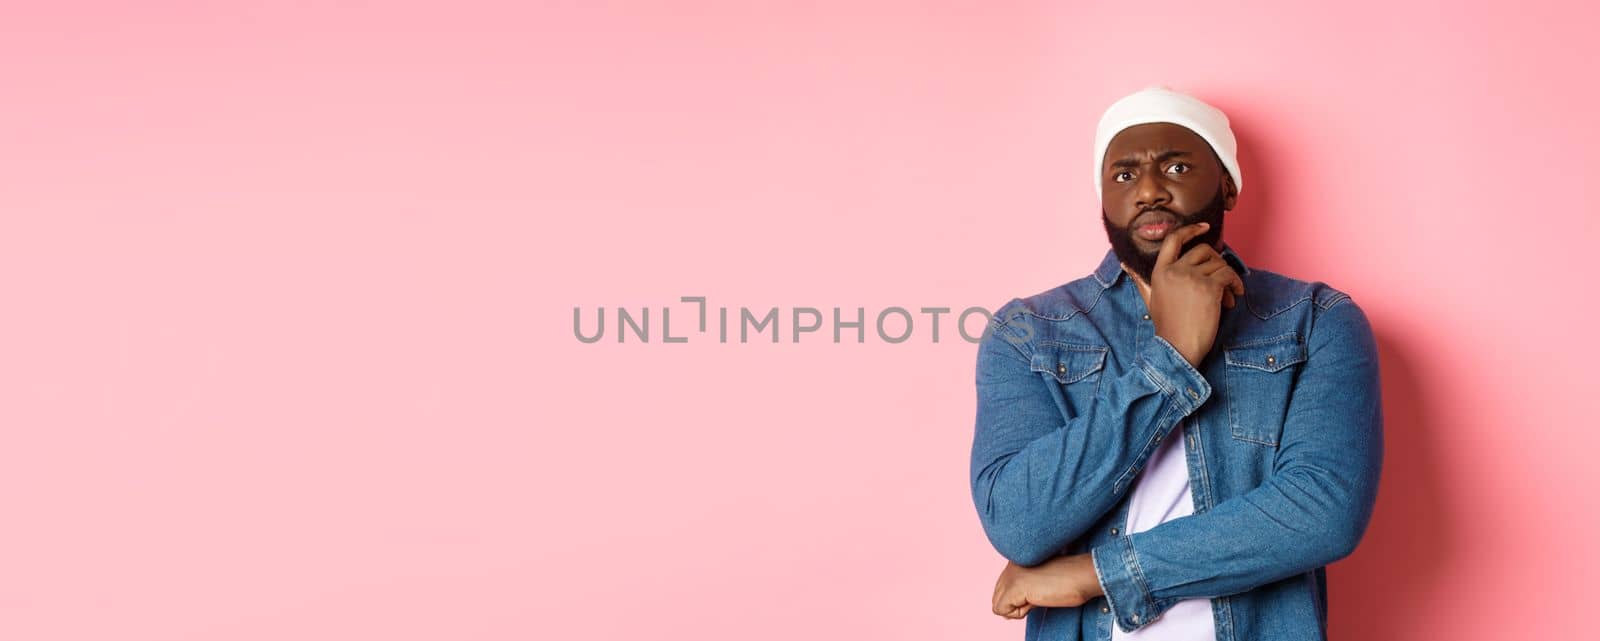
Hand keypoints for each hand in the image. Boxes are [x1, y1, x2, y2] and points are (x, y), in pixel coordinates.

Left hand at [991, 553, 1103, 619]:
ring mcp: (1010, 575)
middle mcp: (1009, 565)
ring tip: (1039, 596)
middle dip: (1016, 603)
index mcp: (1016, 560)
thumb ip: (1021, 592)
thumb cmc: (1069, 580)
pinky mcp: (1014, 586)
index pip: (1002, 588)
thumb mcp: (1038, 584)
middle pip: (997, 597)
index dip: (1019, 598)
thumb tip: (1005, 613)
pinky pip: (1002, 611)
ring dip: (1018, 608)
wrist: (1083, 575)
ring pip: (998, 604)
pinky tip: (1036, 600)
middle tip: (1039, 594)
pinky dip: (1019, 613)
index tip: (1040, 590)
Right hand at [1147, 222, 1245, 367]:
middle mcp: (1175, 270)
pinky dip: (1236, 285)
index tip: (1204, 227)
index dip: (1190, 230)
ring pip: (1219, 264)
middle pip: (1203, 250)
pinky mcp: (1209, 288)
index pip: (1173, 240)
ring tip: (1228, 296)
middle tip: (1221, 278)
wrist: (1177, 347)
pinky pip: (1229, 276)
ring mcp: (1192, 278)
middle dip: (1217, 261)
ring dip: (1228, 278)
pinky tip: (1234, 297)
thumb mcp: (1150, 299)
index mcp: (1160, 271)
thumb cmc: (1166, 327)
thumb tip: (1125, 264)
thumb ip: (1141, 280)